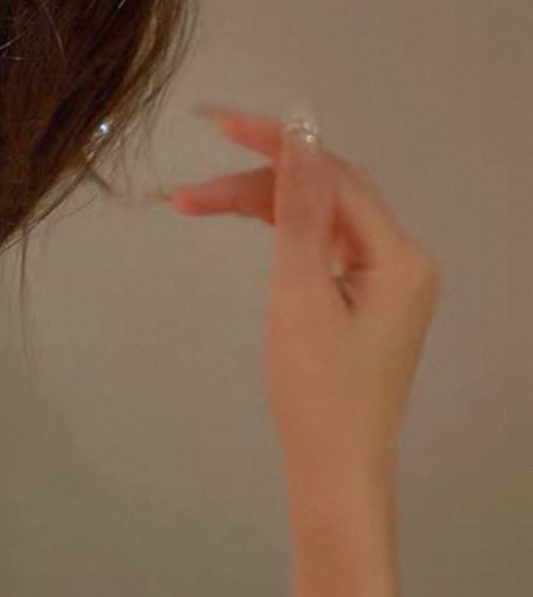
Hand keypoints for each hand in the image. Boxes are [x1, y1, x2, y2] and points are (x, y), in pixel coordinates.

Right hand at [167, 104, 439, 495]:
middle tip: (193, 185)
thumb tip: (299, 135)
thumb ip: (299, 209)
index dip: (276, 143)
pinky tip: (243, 221)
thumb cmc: (316, 389)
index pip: (332, 174)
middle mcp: (402, 259)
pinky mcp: (365, 298)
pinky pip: (323, 243)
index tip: (216, 125)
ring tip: (195, 204)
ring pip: (318, 215)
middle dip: (258, 177)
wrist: (333, 470)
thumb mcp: (300, 292)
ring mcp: (386, 279)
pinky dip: (280, 230)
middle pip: (325, 191)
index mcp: (398, 256)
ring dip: (260, 203)